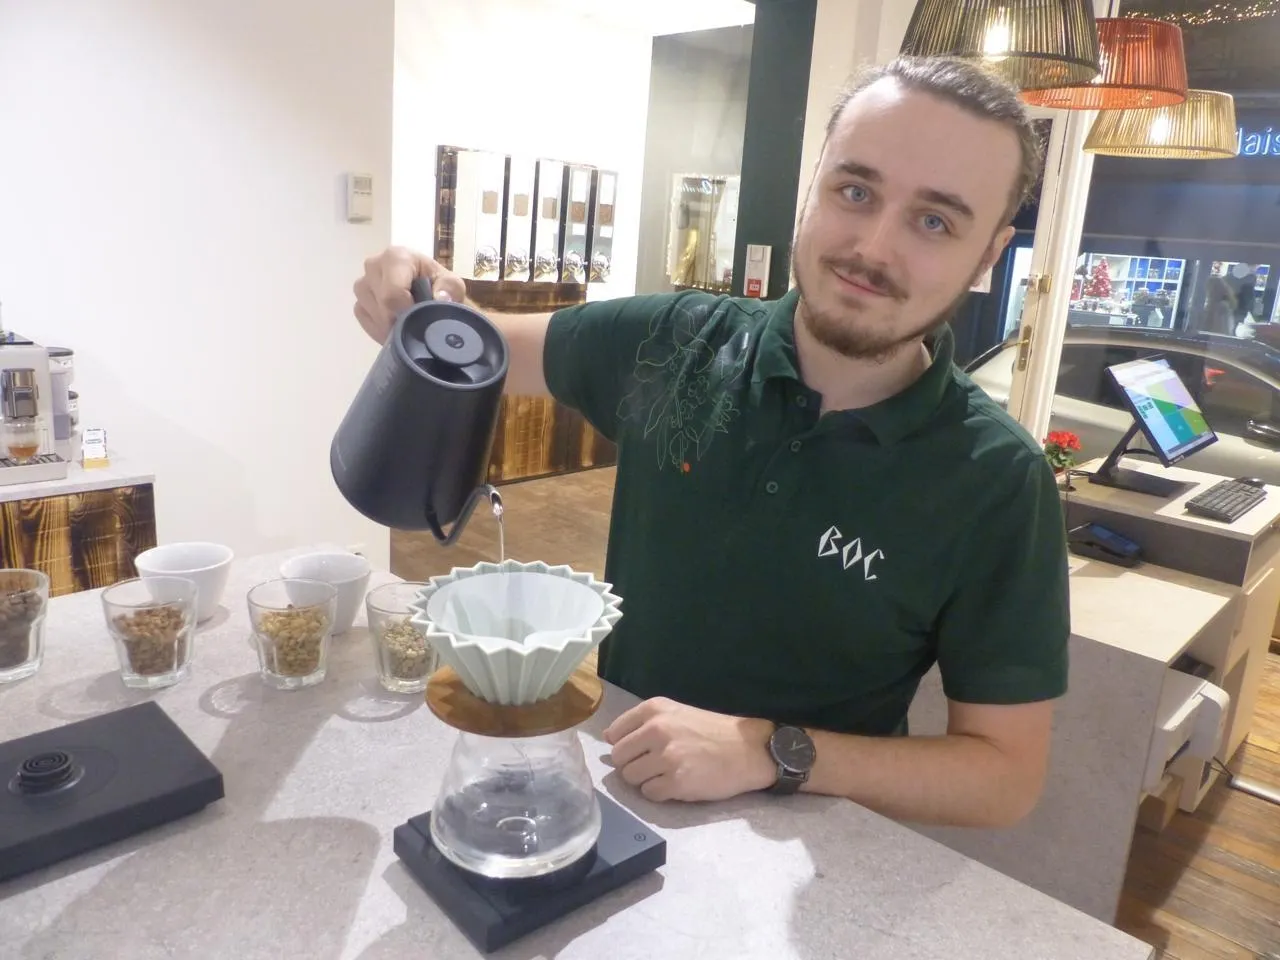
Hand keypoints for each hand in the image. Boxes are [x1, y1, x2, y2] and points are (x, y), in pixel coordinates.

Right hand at [352, 246, 467, 344]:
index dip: (406, 311)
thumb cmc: (439, 286)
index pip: (392, 293)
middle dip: (401, 319)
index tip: (419, 315)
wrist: (429, 295)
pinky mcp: (358, 303)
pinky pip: (366, 321)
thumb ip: (449, 288)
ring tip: (408, 320)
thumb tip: (440, 298)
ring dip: (392, 325)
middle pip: (383, 306)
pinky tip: (396, 325)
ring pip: (374, 315)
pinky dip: (382, 329)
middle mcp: (373, 265)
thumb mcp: (452, 285)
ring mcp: (362, 285)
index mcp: (395, 256)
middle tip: (416, 319)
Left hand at [602, 697, 775, 801]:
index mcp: (654, 709)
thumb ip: (643, 723)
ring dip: (645, 780)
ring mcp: (666, 756)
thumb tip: (610, 740)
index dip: (623, 746)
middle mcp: (657, 729)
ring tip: (668, 774)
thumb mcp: (676, 713)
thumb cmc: (711, 732)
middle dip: (632, 765)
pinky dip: (660, 793)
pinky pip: (649, 794)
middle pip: (619, 758)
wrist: (748, 750)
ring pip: (631, 778)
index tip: (638, 751)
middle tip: (654, 765)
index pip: (614, 733)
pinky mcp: (676, 782)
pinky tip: (677, 784)